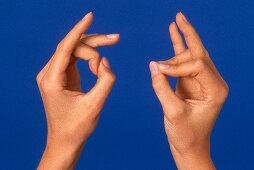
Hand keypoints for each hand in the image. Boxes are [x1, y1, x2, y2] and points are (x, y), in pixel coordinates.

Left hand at [37, 12, 119, 168]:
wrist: (66, 140)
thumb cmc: (77, 126)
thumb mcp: (95, 104)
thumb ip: (105, 80)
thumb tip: (105, 60)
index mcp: (52, 79)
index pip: (65, 47)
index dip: (79, 30)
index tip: (90, 16)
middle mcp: (50, 73)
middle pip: (73, 47)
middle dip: (95, 42)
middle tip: (116, 38)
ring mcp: (55, 74)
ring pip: (75, 51)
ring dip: (93, 51)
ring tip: (107, 61)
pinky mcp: (62, 77)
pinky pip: (75, 60)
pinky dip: (89, 59)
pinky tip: (98, 65)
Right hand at [150, 12, 227, 169]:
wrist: (189, 147)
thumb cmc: (186, 135)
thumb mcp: (173, 113)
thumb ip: (162, 87)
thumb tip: (153, 66)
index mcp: (215, 90)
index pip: (196, 66)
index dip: (175, 66)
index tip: (158, 70)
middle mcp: (212, 82)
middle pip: (199, 54)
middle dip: (188, 35)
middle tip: (180, 17)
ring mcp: (202, 81)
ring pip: (191, 56)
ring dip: (181, 41)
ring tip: (175, 23)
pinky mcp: (191, 82)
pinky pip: (184, 62)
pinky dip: (179, 48)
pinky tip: (176, 33)